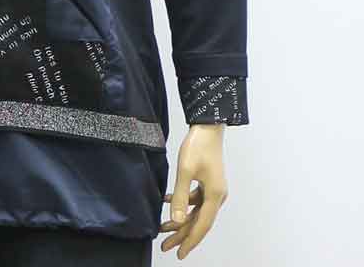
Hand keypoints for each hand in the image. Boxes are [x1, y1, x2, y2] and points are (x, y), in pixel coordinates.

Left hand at [159, 125, 228, 258]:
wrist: (208, 126)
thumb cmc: (198, 145)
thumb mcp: (185, 171)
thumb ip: (180, 197)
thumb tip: (176, 221)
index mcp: (215, 196)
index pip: (201, 226)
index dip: (190, 241)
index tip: (179, 254)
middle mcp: (217, 196)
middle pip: (198, 221)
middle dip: (181, 234)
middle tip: (165, 246)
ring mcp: (213, 189)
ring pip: (195, 211)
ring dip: (180, 219)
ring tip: (163, 228)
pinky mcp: (208, 182)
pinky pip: (195, 199)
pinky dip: (182, 203)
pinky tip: (166, 200)